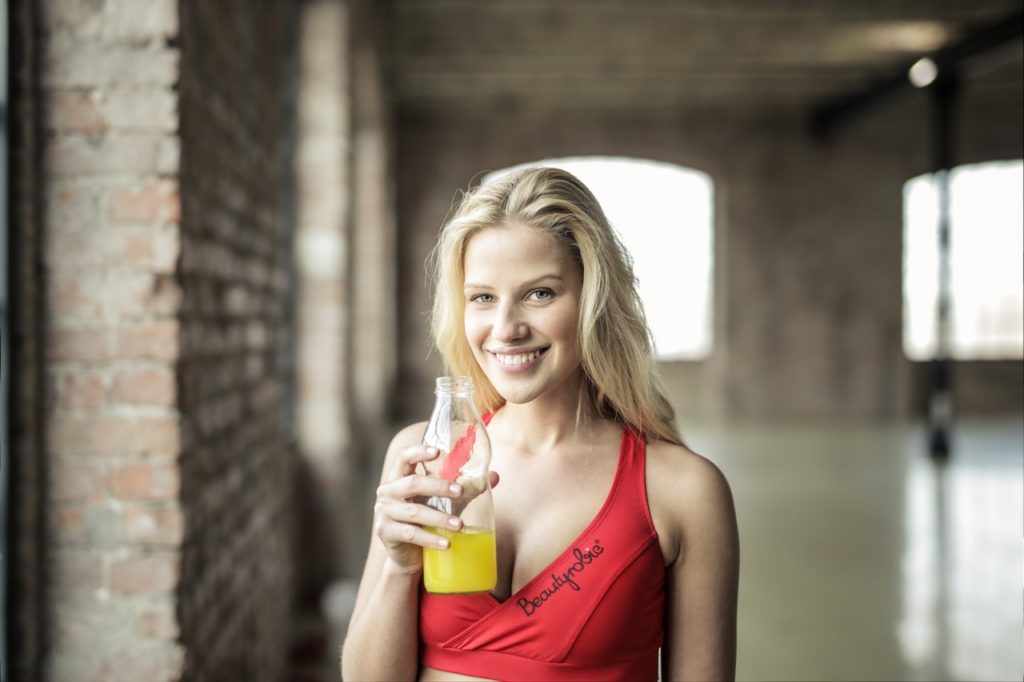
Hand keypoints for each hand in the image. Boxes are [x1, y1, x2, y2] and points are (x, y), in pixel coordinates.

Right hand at [374, 444, 467, 573]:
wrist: (410, 555)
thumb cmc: (427, 520)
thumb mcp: (445, 502)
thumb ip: (466, 488)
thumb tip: (493, 476)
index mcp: (400, 477)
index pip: (405, 458)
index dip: (419, 452)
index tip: (437, 451)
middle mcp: (388, 491)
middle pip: (412, 483)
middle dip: (438, 486)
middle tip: (460, 491)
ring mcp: (384, 512)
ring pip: (414, 512)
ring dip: (439, 518)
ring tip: (460, 525)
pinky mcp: (385, 532)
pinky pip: (411, 534)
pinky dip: (431, 539)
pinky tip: (447, 544)